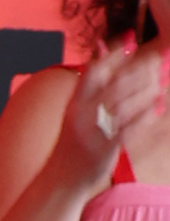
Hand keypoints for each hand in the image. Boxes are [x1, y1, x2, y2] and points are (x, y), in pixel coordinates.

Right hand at [59, 35, 168, 190]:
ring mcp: (93, 132)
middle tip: (157, 59)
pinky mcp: (104, 149)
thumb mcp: (76, 112)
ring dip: (146, 91)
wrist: (61, 179)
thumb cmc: (73, 143)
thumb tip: (101, 51)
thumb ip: (90, 85)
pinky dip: (145, 116)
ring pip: (125, 105)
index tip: (131, 41)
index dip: (112, 54)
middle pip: (114, 85)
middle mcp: (82, 115)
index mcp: (75, 103)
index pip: (93, 71)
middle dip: (139, 70)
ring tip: (160, 82)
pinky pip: (129, 129)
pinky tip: (156, 107)